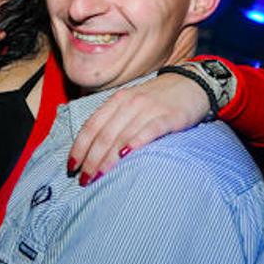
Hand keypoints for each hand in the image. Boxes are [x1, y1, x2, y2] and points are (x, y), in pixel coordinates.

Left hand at [68, 72, 210, 185]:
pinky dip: (136, 143)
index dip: (79, 147)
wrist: (192, 83)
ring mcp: (149, 109)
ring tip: (98, 177)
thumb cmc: (157, 100)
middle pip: (104, 135)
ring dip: (107, 159)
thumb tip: (92, 148)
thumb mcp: (131, 103)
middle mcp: (129, 103)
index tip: (71, 167)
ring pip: (122, 136)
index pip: (91, 126)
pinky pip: (149, 131)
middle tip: (83, 180)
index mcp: (117, 100)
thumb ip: (114, 120)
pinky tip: (126, 156)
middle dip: (91, 160)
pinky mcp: (169, 117)